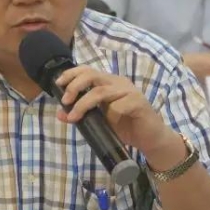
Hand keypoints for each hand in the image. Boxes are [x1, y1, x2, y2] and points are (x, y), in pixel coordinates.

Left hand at [54, 66, 171, 154]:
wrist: (151, 139)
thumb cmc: (125, 127)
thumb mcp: (100, 121)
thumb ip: (82, 115)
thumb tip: (60, 114)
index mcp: (109, 83)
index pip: (88, 70)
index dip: (71, 74)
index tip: (58, 84)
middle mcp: (119, 83)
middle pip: (92, 75)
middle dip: (74, 86)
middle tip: (65, 101)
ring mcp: (129, 91)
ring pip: (101, 91)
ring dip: (84, 104)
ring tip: (74, 116)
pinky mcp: (138, 103)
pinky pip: (118, 106)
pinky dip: (109, 116)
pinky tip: (108, 124)